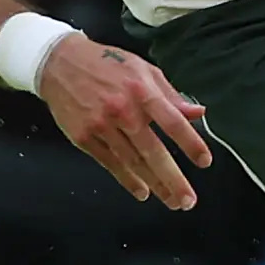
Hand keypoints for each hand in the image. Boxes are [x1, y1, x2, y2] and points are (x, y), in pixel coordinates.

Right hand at [34, 36, 213, 208]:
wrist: (59, 64)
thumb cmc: (105, 65)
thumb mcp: (143, 70)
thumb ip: (170, 95)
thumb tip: (197, 113)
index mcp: (141, 90)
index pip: (173, 122)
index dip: (191, 144)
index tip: (204, 161)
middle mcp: (122, 109)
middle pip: (153, 151)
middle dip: (173, 179)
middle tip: (188, 200)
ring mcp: (102, 126)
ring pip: (133, 162)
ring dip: (155, 184)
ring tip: (172, 200)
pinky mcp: (84, 137)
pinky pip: (111, 164)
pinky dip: (128, 180)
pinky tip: (142, 191)